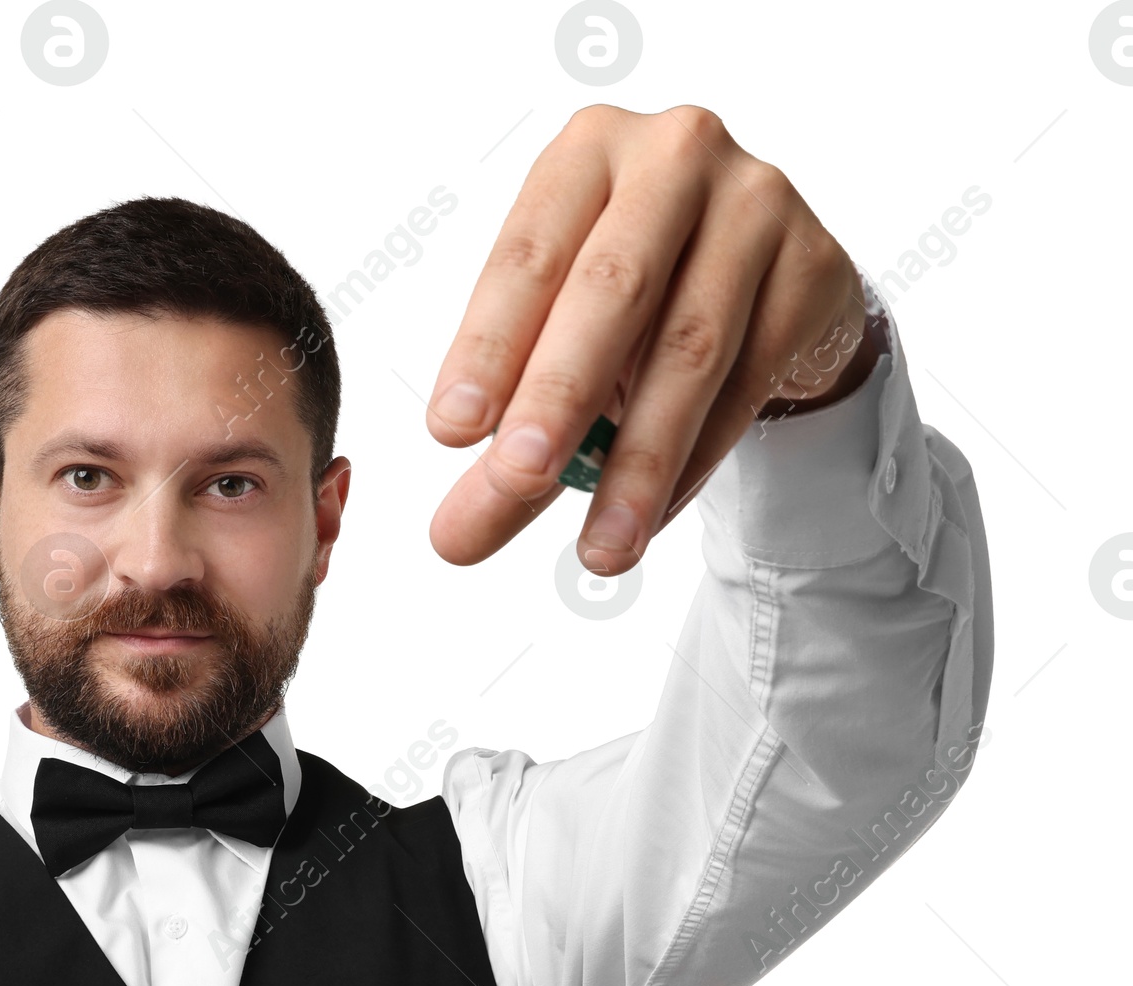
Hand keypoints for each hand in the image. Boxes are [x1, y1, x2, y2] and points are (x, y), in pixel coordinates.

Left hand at [426, 103, 879, 571]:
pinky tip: (652, 518)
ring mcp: (758, 203)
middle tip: (517, 479)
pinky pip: (747, 383)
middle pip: (612, 291)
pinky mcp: (815, 267)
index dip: (487, 348)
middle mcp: (675, 156)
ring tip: (600, 550)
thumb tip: (452, 539)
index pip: (526, 257)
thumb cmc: (634, 309)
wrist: (766, 285)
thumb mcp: (556, 353)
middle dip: (559, 396)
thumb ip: (503, 440)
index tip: (449, 432)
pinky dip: (693, 462)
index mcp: (586, 155)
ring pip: (690, 349)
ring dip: (638, 462)